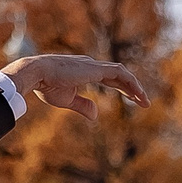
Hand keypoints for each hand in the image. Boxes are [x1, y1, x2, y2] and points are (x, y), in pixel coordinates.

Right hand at [0, 53, 148, 120]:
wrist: (36, 74)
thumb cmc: (46, 86)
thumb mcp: (66, 100)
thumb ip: (82, 106)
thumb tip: (96, 116)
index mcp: (85, 71)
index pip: (109, 78)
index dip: (122, 88)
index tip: (132, 99)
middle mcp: (92, 66)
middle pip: (118, 76)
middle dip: (132, 89)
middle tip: (144, 102)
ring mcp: (94, 66)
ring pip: (122, 74)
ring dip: (135, 87)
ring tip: (145, 101)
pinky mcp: (96, 69)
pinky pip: (120, 74)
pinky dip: (131, 83)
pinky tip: (138, 94)